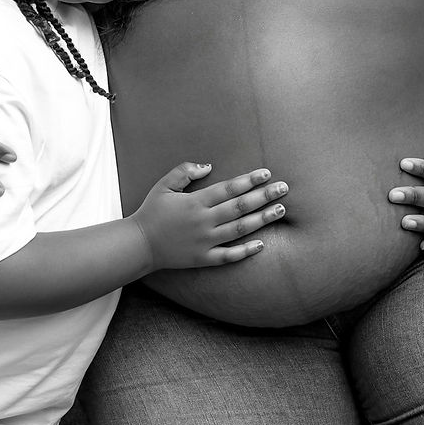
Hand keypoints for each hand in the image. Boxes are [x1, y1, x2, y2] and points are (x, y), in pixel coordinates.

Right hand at [133, 163, 288, 269]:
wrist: (139, 244)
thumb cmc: (152, 211)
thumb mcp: (164, 184)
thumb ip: (185, 171)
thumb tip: (209, 166)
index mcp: (195, 202)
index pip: (229, 188)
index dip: (249, 180)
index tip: (267, 173)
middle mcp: (203, 221)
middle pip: (240, 207)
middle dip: (264, 197)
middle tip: (284, 189)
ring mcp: (205, 242)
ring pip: (239, 230)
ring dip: (262, 220)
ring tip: (280, 210)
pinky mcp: (203, 259)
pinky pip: (228, 256)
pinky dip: (245, 251)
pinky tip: (261, 244)